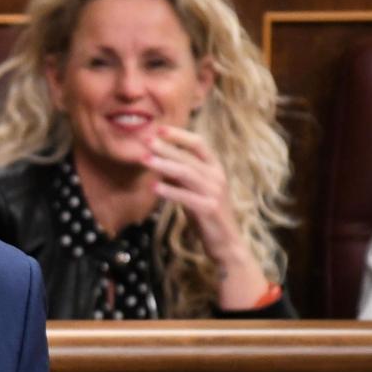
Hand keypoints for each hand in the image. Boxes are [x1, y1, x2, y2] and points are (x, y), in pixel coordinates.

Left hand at [143, 125, 269, 308]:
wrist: (226, 243)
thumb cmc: (207, 215)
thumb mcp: (194, 190)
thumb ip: (181, 176)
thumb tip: (159, 159)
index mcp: (215, 168)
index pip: (198, 143)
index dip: (179, 135)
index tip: (159, 129)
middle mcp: (217, 176)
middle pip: (188, 156)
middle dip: (165, 147)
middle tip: (145, 140)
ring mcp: (214, 192)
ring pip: (187, 173)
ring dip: (164, 165)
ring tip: (145, 159)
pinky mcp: (209, 209)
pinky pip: (186, 197)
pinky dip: (169, 191)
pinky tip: (154, 187)